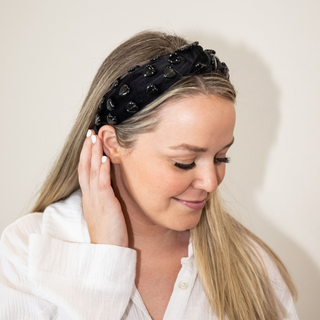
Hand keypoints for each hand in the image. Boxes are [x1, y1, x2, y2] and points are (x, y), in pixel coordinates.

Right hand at [78, 130, 127, 246]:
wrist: (106, 251)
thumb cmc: (108, 233)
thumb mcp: (104, 212)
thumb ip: (103, 198)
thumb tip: (107, 185)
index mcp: (89, 198)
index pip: (85, 172)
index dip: (86, 156)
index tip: (89, 142)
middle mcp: (89, 196)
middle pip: (85, 168)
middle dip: (87, 149)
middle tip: (90, 133)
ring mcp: (95, 199)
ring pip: (91, 172)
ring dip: (93, 154)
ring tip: (96, 139)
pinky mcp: (105, 204)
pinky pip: (102, 184)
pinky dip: (102, 170)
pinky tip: (104, 158)